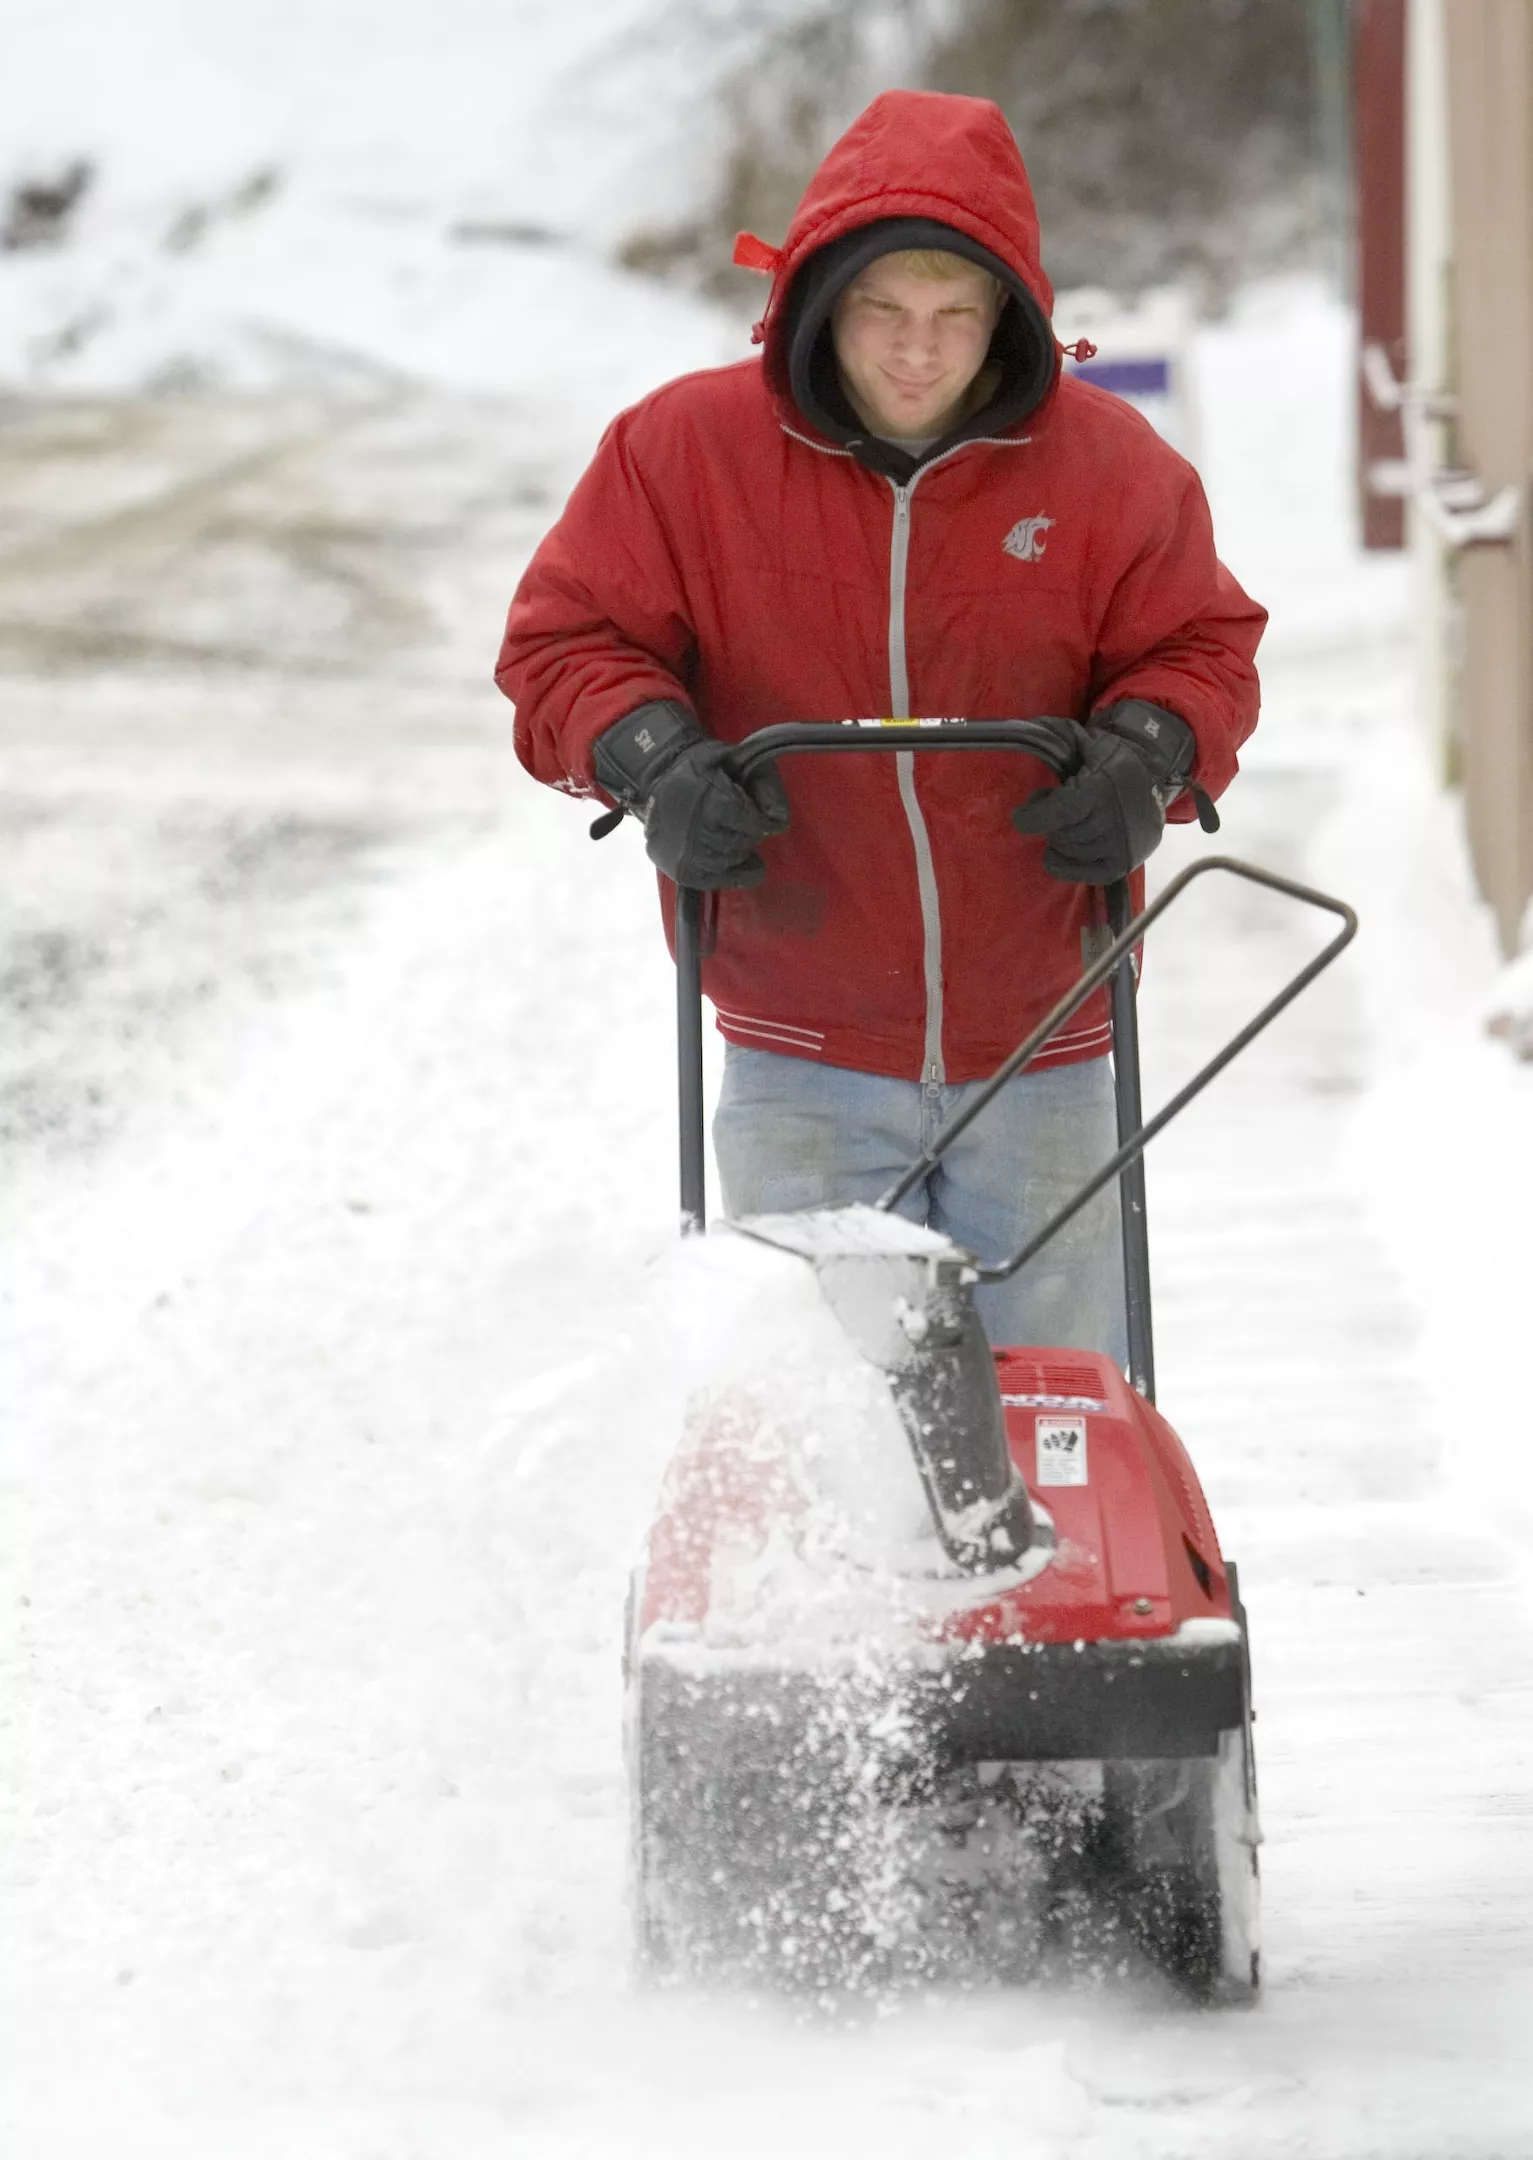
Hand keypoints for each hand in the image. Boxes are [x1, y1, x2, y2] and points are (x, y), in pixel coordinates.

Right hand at [591, 701, 789, 888]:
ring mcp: (687, 855)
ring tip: (733, 835)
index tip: (759, 815)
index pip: (754, 824)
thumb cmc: (703, 769)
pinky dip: (738, 875)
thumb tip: (779, 821)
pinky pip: (720, 881)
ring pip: (732, 861)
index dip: (762, 820)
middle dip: (749, 833)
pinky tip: (744, 864)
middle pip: (744, 843)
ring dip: (740, 850)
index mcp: (711, 801)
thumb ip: (765, 785)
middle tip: (741, 822)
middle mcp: (697, 832)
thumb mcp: (737, 760)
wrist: (658, 778)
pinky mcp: (683, 871)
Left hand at [1010, 701, 1195, 883]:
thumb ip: (1059, 736)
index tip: (1020, 815)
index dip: (1032, 817)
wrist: (1155, 782)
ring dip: (1060, 838)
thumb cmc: (1114, 762)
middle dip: (1051, 821)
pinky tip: (1070, 845)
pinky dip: (1064, 861)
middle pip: (1058, 833)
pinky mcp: (1118, 866)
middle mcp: (1110, 822)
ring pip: (1065, 851)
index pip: (1058, 813)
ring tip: (1073, 821)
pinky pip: (1074, 873)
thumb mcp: (1090, 742)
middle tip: (1059, 808)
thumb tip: (1030, 727)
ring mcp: (1116, 848)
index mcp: (1101, 790)